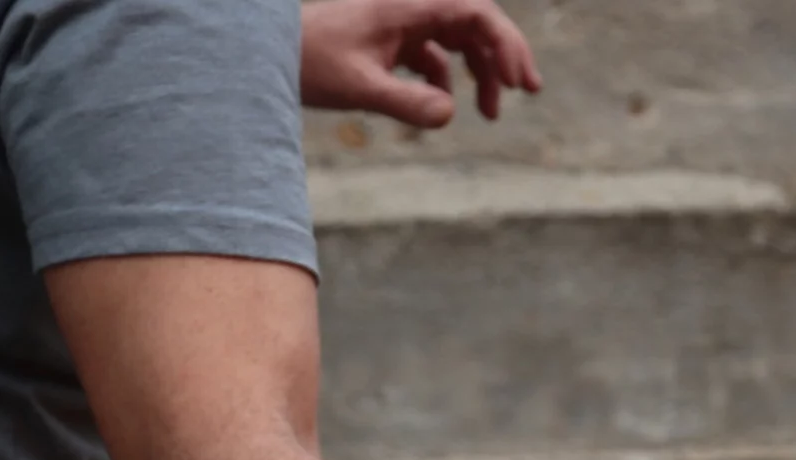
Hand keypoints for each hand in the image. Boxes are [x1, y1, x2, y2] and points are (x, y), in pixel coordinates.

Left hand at [300, 0, 542, 127]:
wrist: (266, 54)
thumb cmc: (307, 62)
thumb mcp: (358, 87)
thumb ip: (406, 103)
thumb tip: (450, 114)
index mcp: (408, 5)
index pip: (476, 13)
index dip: (506, 44)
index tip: (519, 83)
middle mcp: (410, 7)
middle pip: (476, 22)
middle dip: (505, 55)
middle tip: (529, 91)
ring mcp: (401, 22)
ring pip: (458, 39)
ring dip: (480, 71)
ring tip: (490, 112)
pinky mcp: (390, 40)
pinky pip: (434, 53)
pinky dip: (448, 77)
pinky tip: (447, 104)